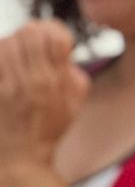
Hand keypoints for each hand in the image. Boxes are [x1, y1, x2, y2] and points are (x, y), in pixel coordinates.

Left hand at [0, 21, 88, 167]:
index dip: (54, 31)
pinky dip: (2, 55)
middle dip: (32, 34)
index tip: (54, 42)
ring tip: (17, 54)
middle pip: (29, 32)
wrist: (20, 155)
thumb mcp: (76, 100)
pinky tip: (6, 62)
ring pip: (7, 42)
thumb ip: (73, 70)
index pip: (54, 34)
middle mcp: (32, 80)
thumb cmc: (50, 126)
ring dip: (13, 43)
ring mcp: (8, 85)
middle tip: (33, 44)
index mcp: (56, 80)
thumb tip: (61, 48)